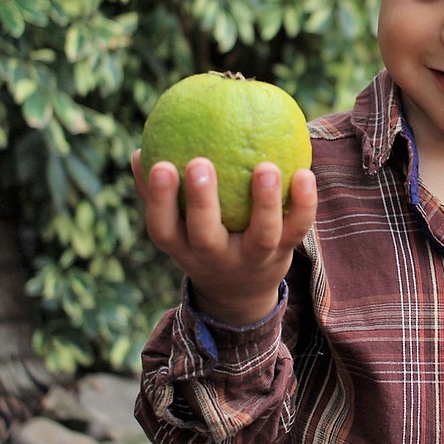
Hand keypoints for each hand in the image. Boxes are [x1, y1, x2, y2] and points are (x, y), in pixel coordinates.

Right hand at [132, 149, 316, 325]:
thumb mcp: (177, 228)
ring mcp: (252, 258)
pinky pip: (297, 229)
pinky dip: (304, 204)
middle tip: (199, 163)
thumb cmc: (201, 241)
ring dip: (264, 202)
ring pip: (261, 235)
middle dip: (201, 201)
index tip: (160, 164)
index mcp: (184, 247)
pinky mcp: (283, 254)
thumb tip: (139, 151)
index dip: (159, 200)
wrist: (241, 291)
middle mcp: (216, 257)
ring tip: (265, 167)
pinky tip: (304, 173)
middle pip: (205, 234)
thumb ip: (159, 194)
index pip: (163, 228)